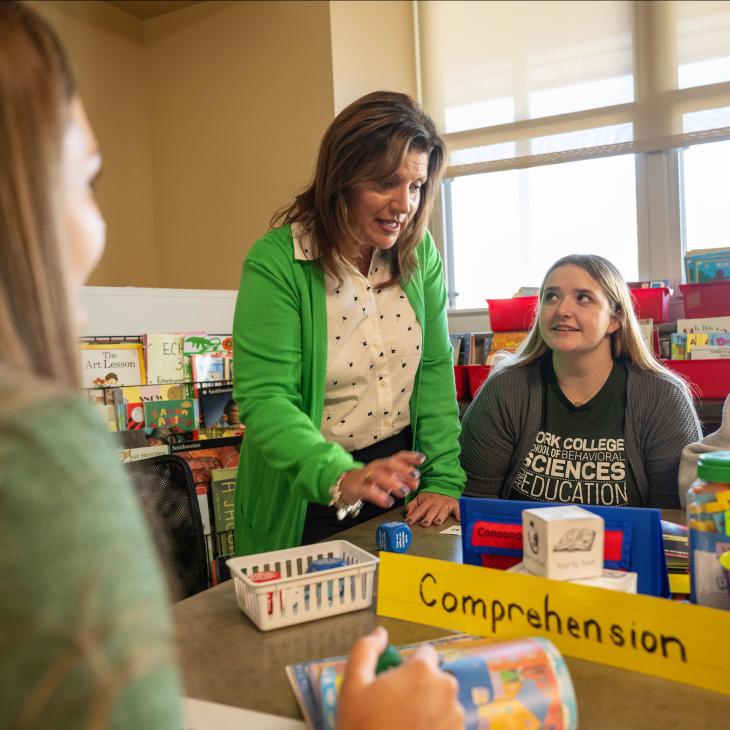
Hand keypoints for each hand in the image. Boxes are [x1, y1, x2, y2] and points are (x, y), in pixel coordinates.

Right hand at [336, 627, 463, 729]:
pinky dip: (435, 728)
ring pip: (442, 703)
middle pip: (435, 678)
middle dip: (419, 688)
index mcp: (423, 671)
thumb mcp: (353, 684)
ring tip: (402, 726)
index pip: (425, 654)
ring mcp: (456, 718)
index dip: (408, 666)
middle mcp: (446, 690)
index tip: (394, 683)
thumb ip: (366, 649)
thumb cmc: (363, 729)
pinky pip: (447, 725)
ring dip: (428, 709)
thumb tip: (380, 634)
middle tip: (394, 707)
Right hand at [339, 451, 424, 508]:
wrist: (346, 485)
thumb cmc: (370, 481)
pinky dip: (379, 496)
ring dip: (393, 483)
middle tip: (415, 477)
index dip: (410, 457)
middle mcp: (375, 467)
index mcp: (384, 464)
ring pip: (378, 475)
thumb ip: (401, 480)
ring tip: (404, 492)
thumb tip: (416, 482)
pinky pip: (368, 490)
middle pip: (389, 463)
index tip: (422, 459)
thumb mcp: (387, 479)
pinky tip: (388, 502)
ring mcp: (365, 476)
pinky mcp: (357, 487)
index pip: (398, 456)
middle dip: (403, 469)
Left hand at [405, 493, 459, 526]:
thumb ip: (412, 506)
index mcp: (426, 502)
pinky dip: (458, 513)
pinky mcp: (455, 504)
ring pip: (442, 511)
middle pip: (431, 511)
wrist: (444, 486)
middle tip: (424, 524)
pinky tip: (458, 519)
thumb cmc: (430, 497)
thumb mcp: (419, 499)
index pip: (419, 510)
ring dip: (440, 516)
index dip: (414, 516)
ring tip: (437, 522)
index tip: (409, 522)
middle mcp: (435, 503)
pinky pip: (457, 509)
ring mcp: (445, 504)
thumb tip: (407, 515)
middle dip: (428, 517)